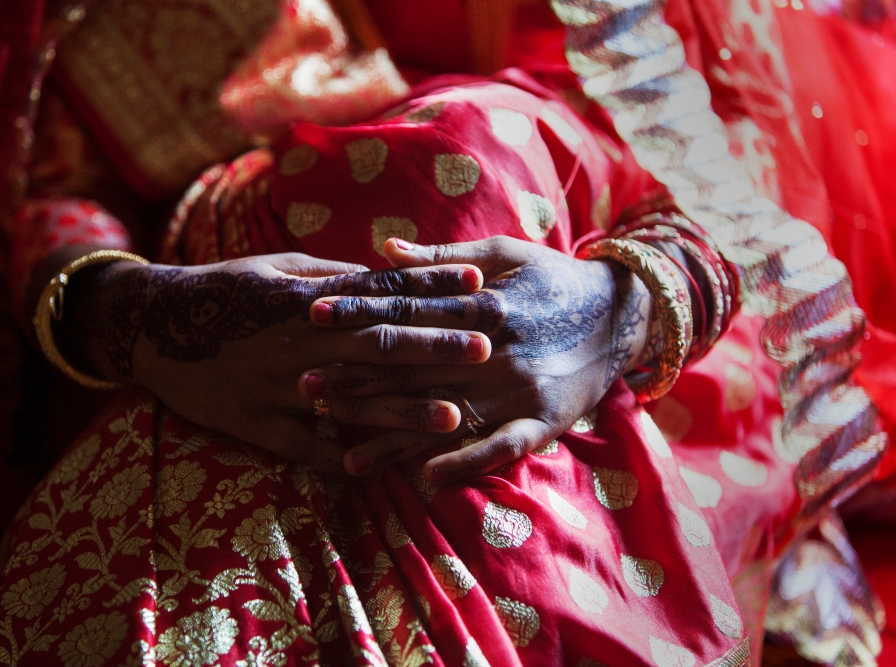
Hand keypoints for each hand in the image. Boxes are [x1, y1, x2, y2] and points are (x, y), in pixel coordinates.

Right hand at [70, 253, 491, 474]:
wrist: (153, 327)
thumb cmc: (224, 289)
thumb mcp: (276, 267)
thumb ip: (332, 274)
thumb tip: (386, 270)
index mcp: (305, 297)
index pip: (379, 290)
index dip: (429, 288)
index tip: (476, 283)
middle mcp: (297, 341)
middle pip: (375, 344)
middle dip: (432, 347)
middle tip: (485, 349)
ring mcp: (275, 386)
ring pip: (348, 402)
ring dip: (402, 410)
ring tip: (453, 417)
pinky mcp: (254, 424)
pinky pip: (301, 446)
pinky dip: (337, 457)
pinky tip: (379, 468)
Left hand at [299, 236, 656, 481]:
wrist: (623, 313)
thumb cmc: (555, 278)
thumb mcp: (505, 252)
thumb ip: (443, 256)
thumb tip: (382, 250)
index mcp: (484, 302)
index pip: (408, 309)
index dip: (359, 312)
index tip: (313, 315)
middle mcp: (496, 349)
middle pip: (415, 365)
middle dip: (358, 375)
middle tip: (305, 382)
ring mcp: (519, 389)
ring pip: (446, 413)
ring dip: (394, 432)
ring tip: (345, 448)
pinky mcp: (543, 422)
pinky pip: (500, 448)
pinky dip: (464, 463)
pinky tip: (425, 480)